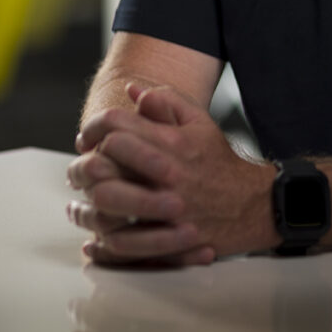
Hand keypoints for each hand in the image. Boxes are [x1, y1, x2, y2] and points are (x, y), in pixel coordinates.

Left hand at [67, 84, 276, 265]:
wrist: (252, 203)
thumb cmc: (218, 161)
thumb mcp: (199, 122)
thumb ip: (166, 102)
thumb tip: (133, 90)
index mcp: (173, 142)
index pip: (117, 125)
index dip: (94, 127)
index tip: (88, 137)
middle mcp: (168, 173)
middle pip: (105, 161)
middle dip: (83, 162)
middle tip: (79, 167)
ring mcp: (167, 207)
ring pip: (108, 201)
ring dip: (86, 200)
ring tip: (83, 199)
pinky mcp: (169, 238)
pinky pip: (124, 241)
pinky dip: (102, 240)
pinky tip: (96, 234)